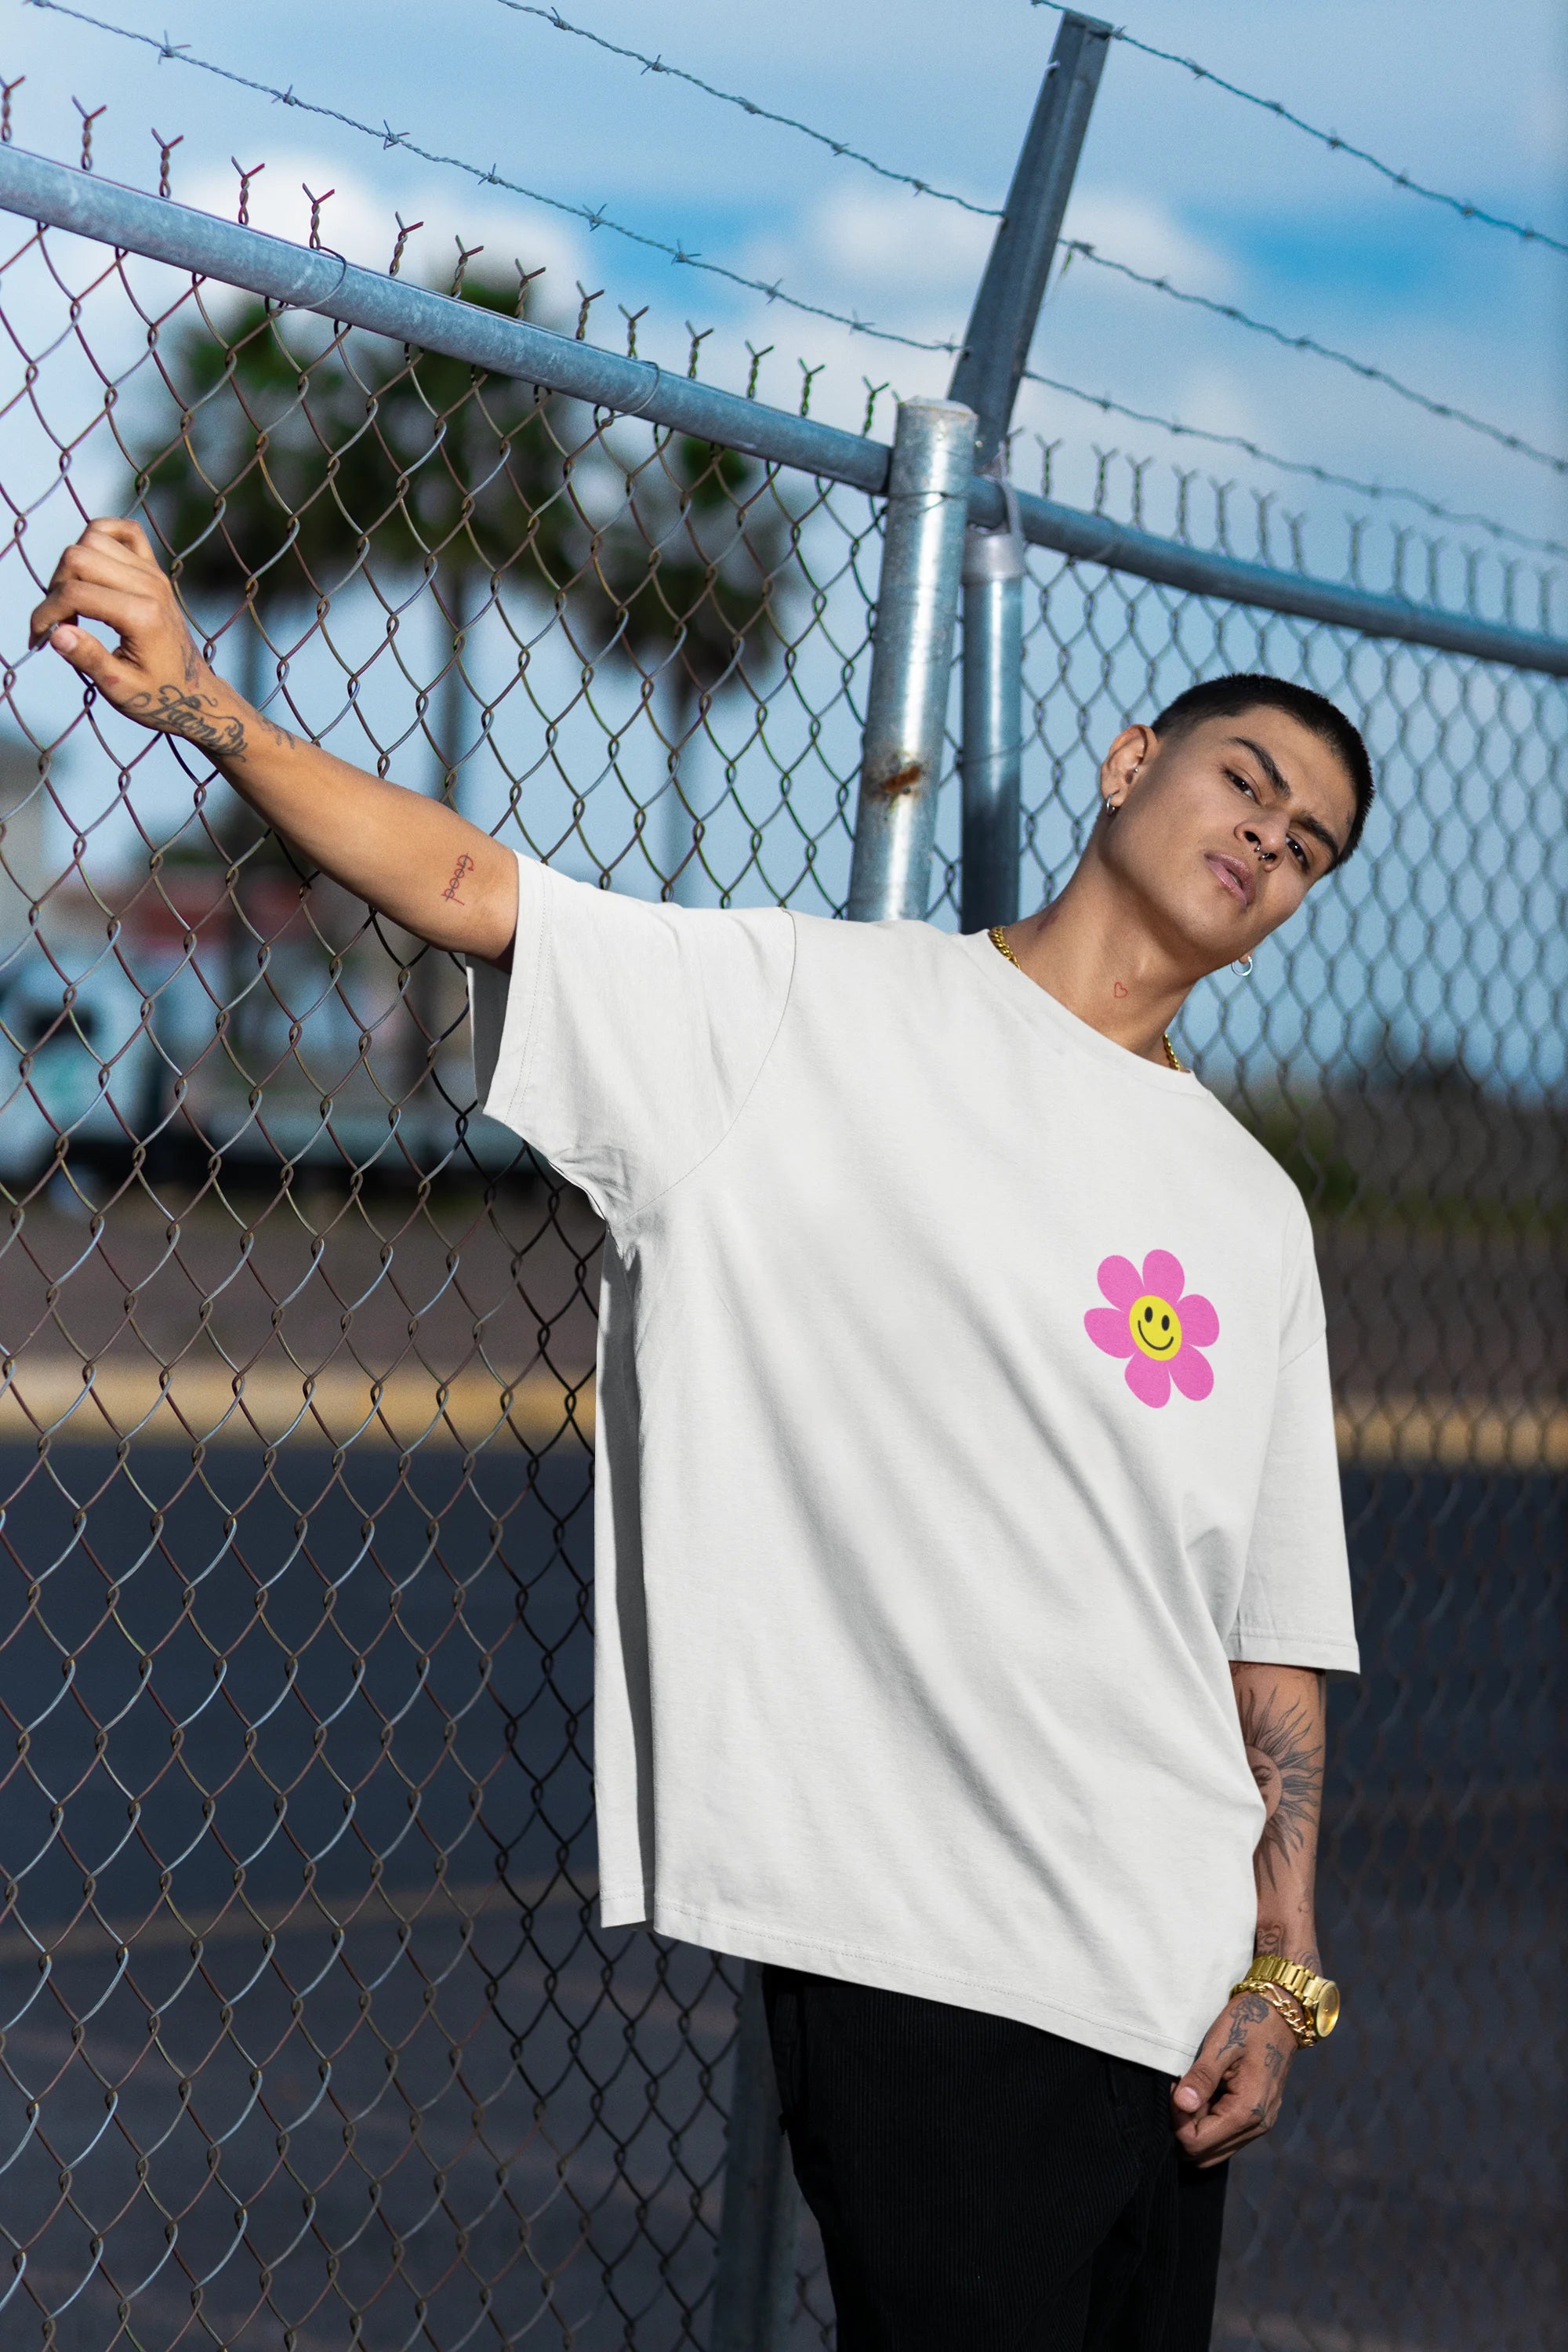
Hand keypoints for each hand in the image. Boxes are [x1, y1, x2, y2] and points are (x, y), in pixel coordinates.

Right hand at [29, 517, 253, 753]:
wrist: (195, 693)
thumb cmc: (158, 696)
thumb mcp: (121, 689)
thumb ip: (89, 659)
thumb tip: (55, 632)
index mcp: (142, 616)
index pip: (75, 593)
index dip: (46, 613)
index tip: (39, 638)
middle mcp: (149, 586)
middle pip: (78, 556)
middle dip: (55, 587)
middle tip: (59, 621)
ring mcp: (154, 573)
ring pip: (93, 537)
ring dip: (71, 564)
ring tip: (73, 600)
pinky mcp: (155, 569)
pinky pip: (125, 531)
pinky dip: (101, 535)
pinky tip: (92, 565)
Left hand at [1170, 1989, 1297, 2166]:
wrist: (1282, 2014)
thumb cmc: (1250, 2022)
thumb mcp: (1221, 2043)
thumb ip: (1201, 2077)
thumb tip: (1181, 2105)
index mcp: (1247, 2110)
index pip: (1197, 2143)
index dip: (1177, 2121)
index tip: (1174, 2089)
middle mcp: (1257, 2126)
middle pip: (1205, 2154)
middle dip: (1185, 2128)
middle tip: (1181, 2091)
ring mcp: (1261, 2124)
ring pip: (1215, 2149)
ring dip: (1197, 2126)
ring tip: (1194, 2089)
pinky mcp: (1259, 2117)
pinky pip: (1227, 2135)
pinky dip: (1211, 2122)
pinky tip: (1207, 2094)